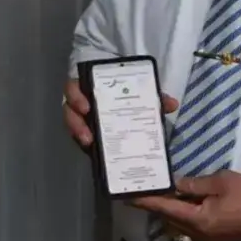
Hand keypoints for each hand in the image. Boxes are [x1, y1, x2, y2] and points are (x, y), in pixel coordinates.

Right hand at [62, 78, 178, 149]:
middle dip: (75, 122)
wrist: (128, 106)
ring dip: (79, 134)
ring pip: (73, 127)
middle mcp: (83, 103)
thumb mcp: (142, 94)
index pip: (74, 87)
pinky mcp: (87, 136)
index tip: (86, 107)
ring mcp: (83, 121)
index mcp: (92, 88)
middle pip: (70, 110)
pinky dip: (88, 147)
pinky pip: (82, 141)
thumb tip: (171, 103)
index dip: (75, 96)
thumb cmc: (130, 94)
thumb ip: (155, 97)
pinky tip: (96, 153)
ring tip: (89, 144)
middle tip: (88, 134)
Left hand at [131, 171, 240, 240]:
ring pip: (178, 222)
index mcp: (197, 220)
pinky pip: (189, 225)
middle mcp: (197, 233)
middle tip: (140, 188)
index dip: (146, 201)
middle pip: (168, 217)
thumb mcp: (221, 182)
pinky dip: (180, 213)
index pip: (164, 208)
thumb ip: (194, 184)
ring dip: (167, 208)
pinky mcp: (214, 235)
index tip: (128, 195)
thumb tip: (175, 184)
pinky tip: (179, 200)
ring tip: (156, 191)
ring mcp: (206, 237)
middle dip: (154, 203)